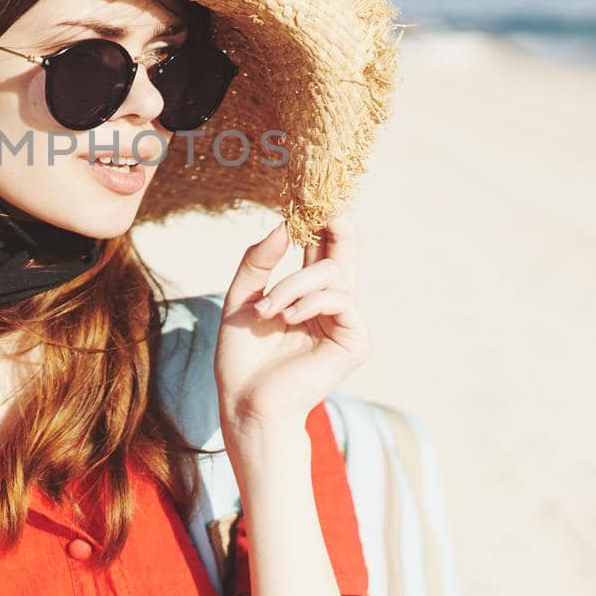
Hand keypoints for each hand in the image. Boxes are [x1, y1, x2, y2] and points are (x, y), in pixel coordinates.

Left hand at [214, 212, 372, 448]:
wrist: (245, 401)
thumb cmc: (241, 357)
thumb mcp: (240, 299)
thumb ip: (258, 263)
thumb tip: (282, 225)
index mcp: (305, 292)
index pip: (321, 246)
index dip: (319, 218)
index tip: (307, 194)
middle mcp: (330, 302)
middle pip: (344, 248)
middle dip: (333, 223)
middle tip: (322, 205)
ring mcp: (345, 321)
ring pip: (332, 273)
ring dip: (293, 285)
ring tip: (268, 310)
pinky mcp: (355, 341)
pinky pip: (341, 300)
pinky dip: (311, 302)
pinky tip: (288, 317)